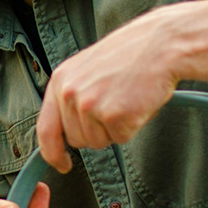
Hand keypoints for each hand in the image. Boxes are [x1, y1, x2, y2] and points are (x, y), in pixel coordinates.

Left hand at [36, 5, 183, 172]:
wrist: (161, 44)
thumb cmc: (129, 54)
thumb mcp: (86, 68)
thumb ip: (72, 96)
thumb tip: (66, 131)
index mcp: (60, 81)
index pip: (45, 129)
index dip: (52, 153)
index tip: (62, 164)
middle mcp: (70, 94)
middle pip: (77, 140)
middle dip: (96, 132)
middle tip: (115, 105)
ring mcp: (91, 105)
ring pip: (98, 142)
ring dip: (114, 129)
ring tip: (126, 99)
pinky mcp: (114, 116)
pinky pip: (121, 138)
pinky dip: (132, 126)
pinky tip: (137, 103)